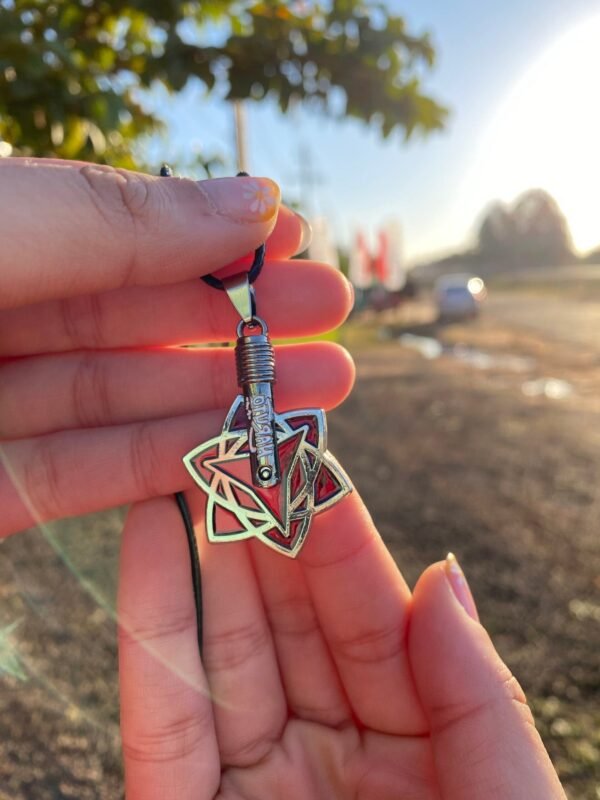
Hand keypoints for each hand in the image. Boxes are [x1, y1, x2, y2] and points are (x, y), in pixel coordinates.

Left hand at [0, 158, 352, 536]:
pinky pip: (77, 477)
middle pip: (130, 323)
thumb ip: (112, 222)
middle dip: (235, 318)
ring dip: (219, 397)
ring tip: (323, 386)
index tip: (298, 234)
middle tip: (333, 314)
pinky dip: (160, 464)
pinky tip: (239, 446)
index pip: (114, 234)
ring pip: (116, 403)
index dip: (209, 235)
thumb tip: (256, 201)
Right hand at [118, 491, 566, 798]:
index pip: (370, 617)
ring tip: (184, 472)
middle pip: (290, 620)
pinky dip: (151, 626)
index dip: (339, 537)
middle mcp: (335, 757)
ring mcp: (259, 787)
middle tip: (236, 444)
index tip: (313, 461)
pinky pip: (165, 715)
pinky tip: (148, 543)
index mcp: (420, 748)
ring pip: (222, 650)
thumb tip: (440, 576)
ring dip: (201, 555)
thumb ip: (477, 697)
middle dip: (261, 529)